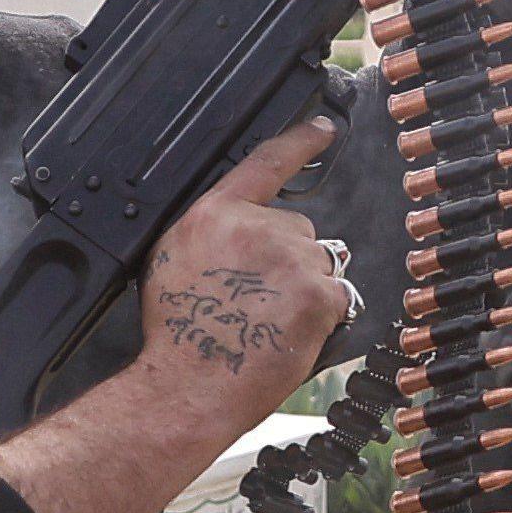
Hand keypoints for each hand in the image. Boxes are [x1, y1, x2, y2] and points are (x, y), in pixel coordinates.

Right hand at [139, 118, 353, 433]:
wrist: (189, 384)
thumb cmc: (178, 334)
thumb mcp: (173, 261)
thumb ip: (211, 232)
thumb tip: (236, 230)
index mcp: (214, 214)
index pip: (266, 163)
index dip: (300, 141)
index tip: (322, 128)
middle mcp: (255, 227)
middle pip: (297, 228)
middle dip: (288, 259)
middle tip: (259, 300)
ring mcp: (291, 258)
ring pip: (319, 263)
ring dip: (306, 287)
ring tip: (269, 320)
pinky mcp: (318, 293)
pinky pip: (339, 296)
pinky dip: (324, 315)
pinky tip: (290, 332)